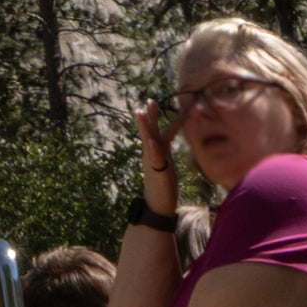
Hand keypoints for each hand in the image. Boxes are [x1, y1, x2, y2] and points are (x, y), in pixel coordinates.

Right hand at [130, 99, 180, 219]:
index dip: (156, 118)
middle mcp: (152, 155)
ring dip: (145, 127)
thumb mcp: (165, 165)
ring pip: (148, 141)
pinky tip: (151, 139)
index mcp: (156, 152)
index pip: (158, 131)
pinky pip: (154, 158)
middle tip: (150, 100)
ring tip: (141, 112)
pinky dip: (152, 148)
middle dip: (150, 116)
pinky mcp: (157, 172)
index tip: (153, 102)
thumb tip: (165, 142)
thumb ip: (164, 152)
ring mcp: (152, 163)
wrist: (157, 206)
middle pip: (150, 132)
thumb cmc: (163, 187)